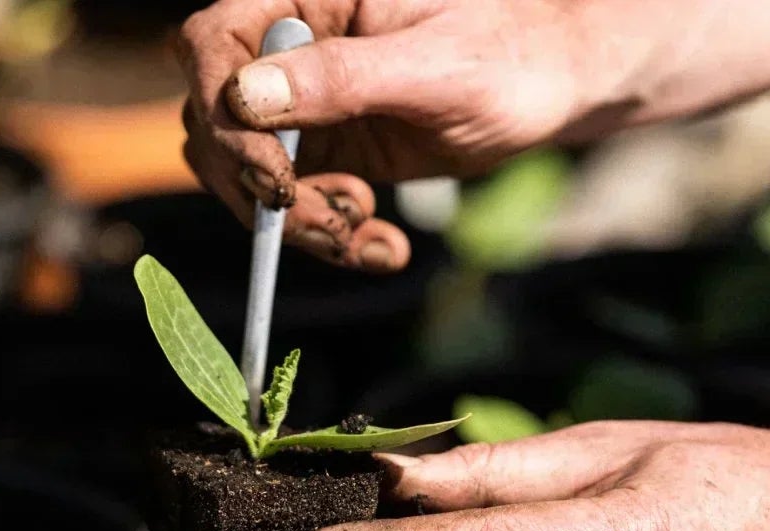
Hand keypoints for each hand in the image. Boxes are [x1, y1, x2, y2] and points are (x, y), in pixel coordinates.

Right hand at [177, 0, 633, 270]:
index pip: (212, 45)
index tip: (273, 175)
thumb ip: (341, 76)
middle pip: (216, 122)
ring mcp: (304, 104)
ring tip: (367, 231)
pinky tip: (384, 246)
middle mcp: (291, 50)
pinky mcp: (327, 151)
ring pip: (245, 175)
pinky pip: (294, 206)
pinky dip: (331, 236)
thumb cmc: (511, 50)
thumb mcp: (434, 66)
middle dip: (261, 187)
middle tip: (331, 217)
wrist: (558, 83)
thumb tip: (245, 97)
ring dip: (298, 223)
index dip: (222, 113)